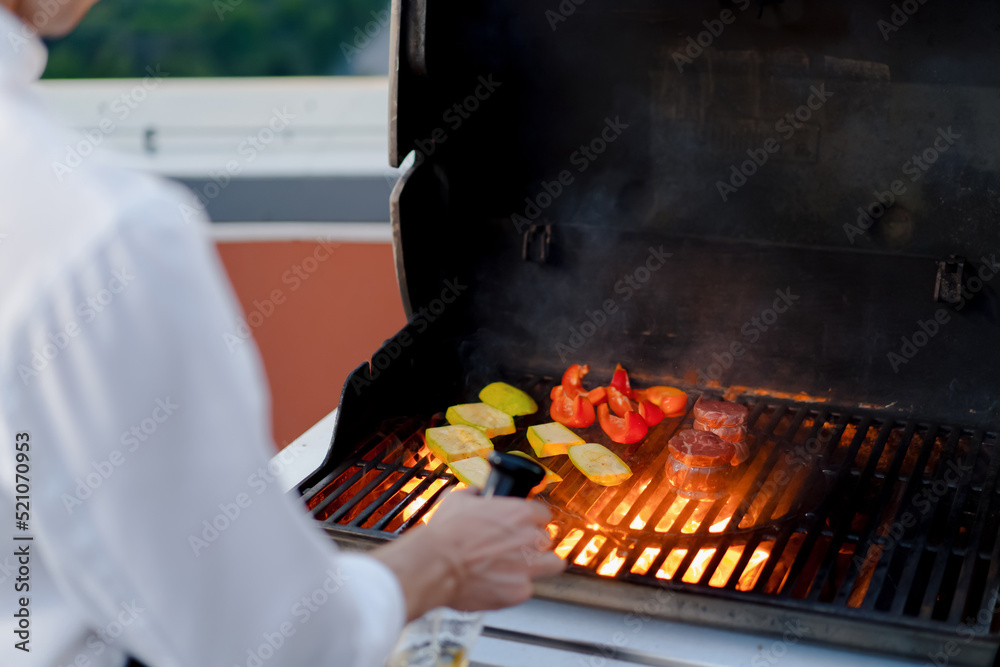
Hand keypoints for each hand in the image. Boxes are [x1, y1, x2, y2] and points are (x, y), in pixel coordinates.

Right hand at [371, 490, 564, 620]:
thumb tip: (478, 493)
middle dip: (534, 544)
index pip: (543, 514)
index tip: (523, 526)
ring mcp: (528, 566)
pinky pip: (525, 589)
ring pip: (552, 564)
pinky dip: (514, 588)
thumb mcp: (458, 500)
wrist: (434, 565)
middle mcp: (530, 538)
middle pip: (547, 539)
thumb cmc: (445, 534)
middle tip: (516, 548)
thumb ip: (476, 494)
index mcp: (520, 513)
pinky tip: (497, 584)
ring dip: (540, 565)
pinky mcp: (519, 592)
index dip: (532, 520)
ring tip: (521, 568)